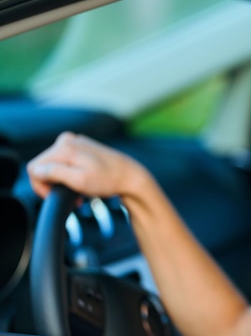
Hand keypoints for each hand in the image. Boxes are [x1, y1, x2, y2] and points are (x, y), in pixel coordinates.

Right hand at [27, 131, 144, 198]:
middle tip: (72, 194)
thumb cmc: (109, 180)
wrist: (130, 176)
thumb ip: (55, 174)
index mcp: (64, 147)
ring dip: (62, 181)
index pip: (34, 168)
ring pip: (54, 165)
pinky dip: (70, 175)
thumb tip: (36, 170)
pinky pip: (65, 162)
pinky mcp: (81, 148)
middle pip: (43, 166)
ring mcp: (75, 142)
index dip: (41, 186)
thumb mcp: (80, 181)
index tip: (56, 195)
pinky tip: (81, 183)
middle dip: (53, 184)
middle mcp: (67, 140)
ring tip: (78, 190)